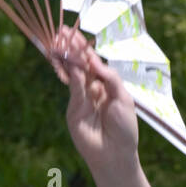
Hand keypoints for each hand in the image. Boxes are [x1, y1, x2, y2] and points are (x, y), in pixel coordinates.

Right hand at [51, 22, 138, 174]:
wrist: (116, 155)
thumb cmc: (125, 129)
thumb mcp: (123, 99)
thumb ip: (110, 78)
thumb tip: (94, 60)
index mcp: (106, 86)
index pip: (93, 63)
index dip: (84, 48)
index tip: (75, 32)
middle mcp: (92, 90)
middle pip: (80, 65)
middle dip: (72, 48)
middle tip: (62, 31)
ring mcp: (81, 99)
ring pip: (73, 74)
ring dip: (67, 57)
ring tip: (60, 41)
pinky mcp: (73, 110)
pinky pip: (72, 88)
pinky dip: (70, 74)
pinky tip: (69, 62)